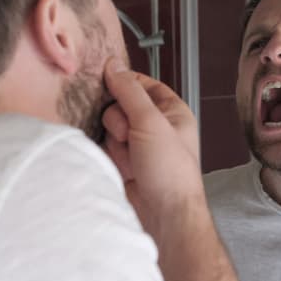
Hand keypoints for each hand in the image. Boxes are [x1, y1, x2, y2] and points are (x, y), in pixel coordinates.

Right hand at [101, 57, 203, 236]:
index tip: (107, 81)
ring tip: (131, 159)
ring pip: (112, 127)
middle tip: (130, 136)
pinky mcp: (125, 162)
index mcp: (172, 112)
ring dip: (116, 141)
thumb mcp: (151, 122)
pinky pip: (108, 146)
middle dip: (120, 120)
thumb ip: (130, 92)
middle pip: (122, 105)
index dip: (126, 83)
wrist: (163, 215)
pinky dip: (111, 155)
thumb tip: (113, 65)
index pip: (145, 85)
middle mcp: (157, 126)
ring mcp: (140, 145)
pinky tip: (122, 167)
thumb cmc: (169, 169)